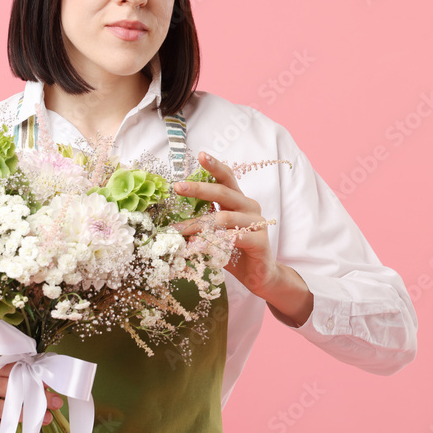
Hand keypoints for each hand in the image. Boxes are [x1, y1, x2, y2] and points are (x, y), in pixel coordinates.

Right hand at [0, 349, 63, 432]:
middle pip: (2, 386)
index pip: (5, 364)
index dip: (28, 373)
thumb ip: (0, 365)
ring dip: (20, 414)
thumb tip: (37, 370)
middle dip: (30, 395)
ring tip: (42, 418)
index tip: (48, 383)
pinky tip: (15, 431)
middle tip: (53, 402)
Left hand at [170, 151, 278, 296]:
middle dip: (199, 188)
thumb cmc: (234, 252)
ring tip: (177, 230)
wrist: (259, 276)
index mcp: (238, 201)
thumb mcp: (214, 234)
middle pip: (224, 192)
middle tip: (178, 187)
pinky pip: (234, 237)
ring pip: (224, 217)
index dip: (215, 166)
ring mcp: (256, 223)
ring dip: (198, 223)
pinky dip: (213, 241)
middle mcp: (249, 207)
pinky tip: (197, 245)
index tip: (201, 155)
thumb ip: (201, 222)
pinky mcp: (260, 241)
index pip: (227, 178)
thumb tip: (172, 219)